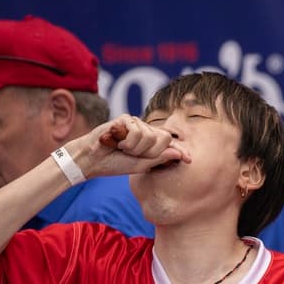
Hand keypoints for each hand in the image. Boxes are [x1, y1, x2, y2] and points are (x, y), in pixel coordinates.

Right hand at [66, 114, 190, 179]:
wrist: (93, 160)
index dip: (180, 150)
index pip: (170, 143)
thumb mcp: (141, 165)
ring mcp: (136, 123)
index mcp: (151, 142)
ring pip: (150, 136)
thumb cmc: (116, 164)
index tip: (189, 160)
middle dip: (151, 151)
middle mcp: (145, 130)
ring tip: (123, 149)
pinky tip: (118, 142)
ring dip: (135, 148)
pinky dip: (128, 142)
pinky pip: (137, 131)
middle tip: (134, 155)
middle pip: (163, 138)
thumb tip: (179, 153)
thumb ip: (159, 159)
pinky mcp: (125, 119)